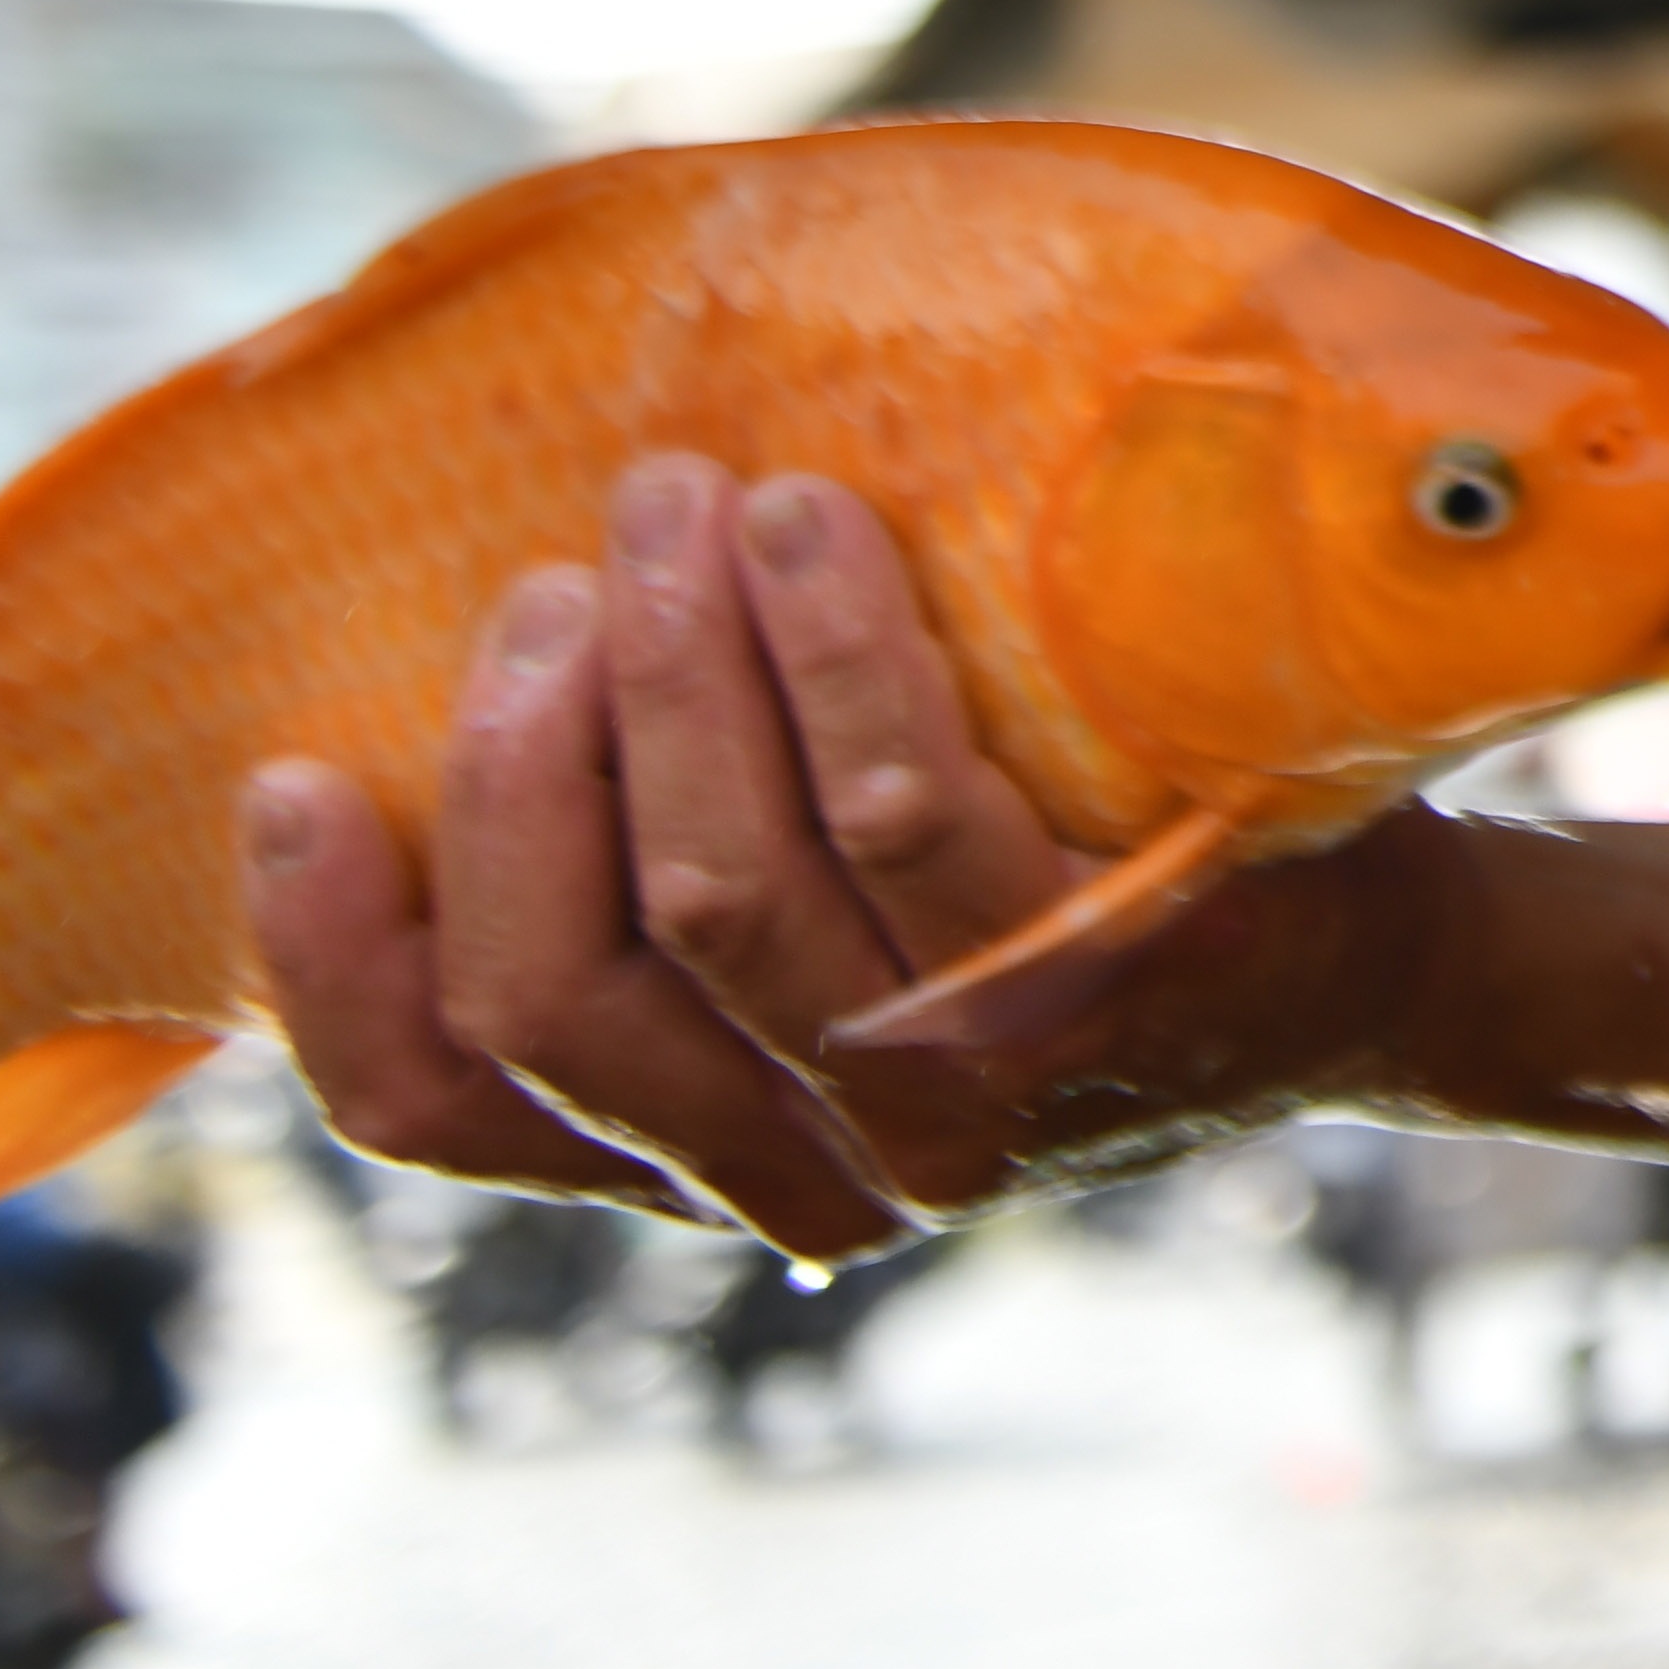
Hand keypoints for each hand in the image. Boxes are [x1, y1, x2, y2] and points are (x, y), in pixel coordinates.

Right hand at [243, 456, 1448, 1254]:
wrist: (1381, 956)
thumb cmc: (1067, 885)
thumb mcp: (849, 925)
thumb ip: (672, 880)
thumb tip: (470, 680)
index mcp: (711, 1155)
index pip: (436, 1109)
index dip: (329, 957)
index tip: (287, 776)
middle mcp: (818, 1167)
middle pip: (559, 991)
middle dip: (520, 760)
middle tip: (558, 576)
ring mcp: (961, 1106)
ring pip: (720, 895)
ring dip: (678, 669)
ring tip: (687, 501)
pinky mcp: (1093, 994)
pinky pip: (907, 818)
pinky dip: (836, 654)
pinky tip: (814, 527)